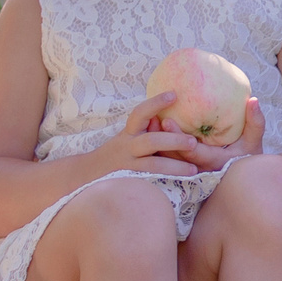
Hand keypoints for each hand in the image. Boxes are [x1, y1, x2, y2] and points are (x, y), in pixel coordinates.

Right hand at [95, 91, 215, 178]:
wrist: (87, 175)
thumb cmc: (117, 153)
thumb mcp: (128, 137)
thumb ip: (148, 129)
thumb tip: (171, 117)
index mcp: (129, 133)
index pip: (140, 113)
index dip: (156, 103)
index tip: (173, 95)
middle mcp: (127, 148)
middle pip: (151, 142)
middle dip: (173, 141)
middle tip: (193, 142)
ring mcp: (128, 167)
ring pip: (152, 166)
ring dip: (174, 167)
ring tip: (194, 169)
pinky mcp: (130, 183)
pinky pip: (150, 182)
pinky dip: (165, 183)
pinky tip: (182, 185)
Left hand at [143, 96, 264, 174]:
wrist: (243, 182)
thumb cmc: (248, 160)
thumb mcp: (254, 143)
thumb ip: (255, 123)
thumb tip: (253, 100)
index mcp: (214, 163)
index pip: (191, 153)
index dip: (177, 138)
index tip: (166, 120)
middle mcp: (198, 170)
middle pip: (173, 157)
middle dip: (161, 139)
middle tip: (150, 119)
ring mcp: (190, 172)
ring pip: (167, 161)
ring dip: (156, 144)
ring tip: (147, 123)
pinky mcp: (184, 171)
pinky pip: (167, 161)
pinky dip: (159, 147)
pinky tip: (151, 130)